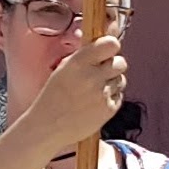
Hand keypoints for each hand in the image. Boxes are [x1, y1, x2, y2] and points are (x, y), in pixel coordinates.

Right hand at [27, 30, 125, 158]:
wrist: (47, 126)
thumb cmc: (53, 97)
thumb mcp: (63, 69)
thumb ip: (84, 56)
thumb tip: (105, 42)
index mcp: (79, 62)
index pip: (111, 44)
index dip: (111, 47)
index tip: (107, 51)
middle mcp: (92, 76)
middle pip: (121, 62)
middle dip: (113, 66)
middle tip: (101, 73)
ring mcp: (102, 94)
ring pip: (121, 79)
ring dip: (112, 83)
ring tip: (95, 91)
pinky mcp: (109, 109)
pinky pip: (119, 96)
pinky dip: (110, 98)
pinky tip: (95, 102)